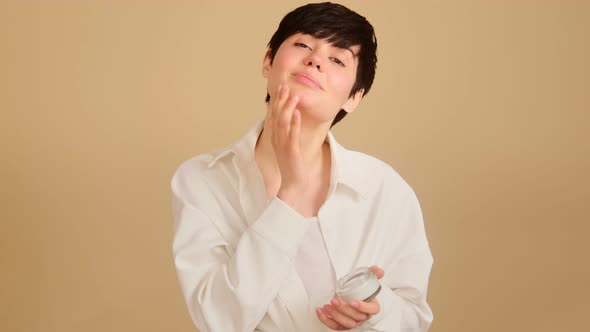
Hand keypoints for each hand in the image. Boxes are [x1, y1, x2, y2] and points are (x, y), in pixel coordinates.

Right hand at [267, 84, 307, 206]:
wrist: (292, 183)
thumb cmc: (291, 164)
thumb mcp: (287, 145)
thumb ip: (287, 132)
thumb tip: (292, 117)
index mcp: (275, 137)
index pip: (274, 115)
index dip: (276, 101)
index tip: (281, 88)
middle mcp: (276, 139)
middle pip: (276, 116)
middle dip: (280, 100)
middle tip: (285, 86)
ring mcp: (283, 145)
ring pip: (283, 123)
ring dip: (288, 108)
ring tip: (294, 96)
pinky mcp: (291, 151)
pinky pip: (292, 135)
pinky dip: (294, 124)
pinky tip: (298, 114)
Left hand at [316, 266, 384, 329]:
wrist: (352, 294)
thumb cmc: (360, 290)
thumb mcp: (367, 279)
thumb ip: (373, 273)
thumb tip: (378, 270)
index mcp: (372, 307)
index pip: (372, 310)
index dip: (363, 307)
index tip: (353, 302)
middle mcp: (363, 316)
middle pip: (356, 317)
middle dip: (344, 309)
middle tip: (334, 300)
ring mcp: (354, 322)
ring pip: (347, 323)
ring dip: (335, 315)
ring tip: (327, 306)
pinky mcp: (343, 325)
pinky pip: (335, 326)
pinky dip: (326, 320)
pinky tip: (320, 311)